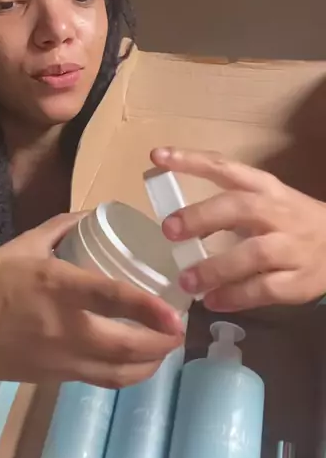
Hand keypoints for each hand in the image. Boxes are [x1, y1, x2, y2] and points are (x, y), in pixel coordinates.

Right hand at [0, 212, 183, 388]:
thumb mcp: (26, 242)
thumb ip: (64, 226)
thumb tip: (96, 215)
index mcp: (59, 287)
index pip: (111, 299)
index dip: (148, 309)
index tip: (177, 315)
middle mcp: (66, 328)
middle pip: (126, 346)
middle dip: (162, 342)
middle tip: (180, 329)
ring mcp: (63, 358)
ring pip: (120, 372)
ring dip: (151, 363)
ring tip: (165, 347)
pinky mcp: (58, 377)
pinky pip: (103, 381)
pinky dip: (128, 374)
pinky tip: (137, 361)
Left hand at [151, 147, 325, 312]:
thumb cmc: (293, 223)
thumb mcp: (265, 203)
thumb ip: (227, 209)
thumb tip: (177, 224)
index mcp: (266, 189)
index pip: (226, 168)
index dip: (192, 160)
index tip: (158, 156)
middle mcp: (279, 213)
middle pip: (240, 208)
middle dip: (202, 217)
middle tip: (169, 230)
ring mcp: (292, 247)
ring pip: (254, 253)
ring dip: (216, 267)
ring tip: (187, 280)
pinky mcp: (299, 281)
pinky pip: (265, 289)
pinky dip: (236, 296)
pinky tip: (213, 301)